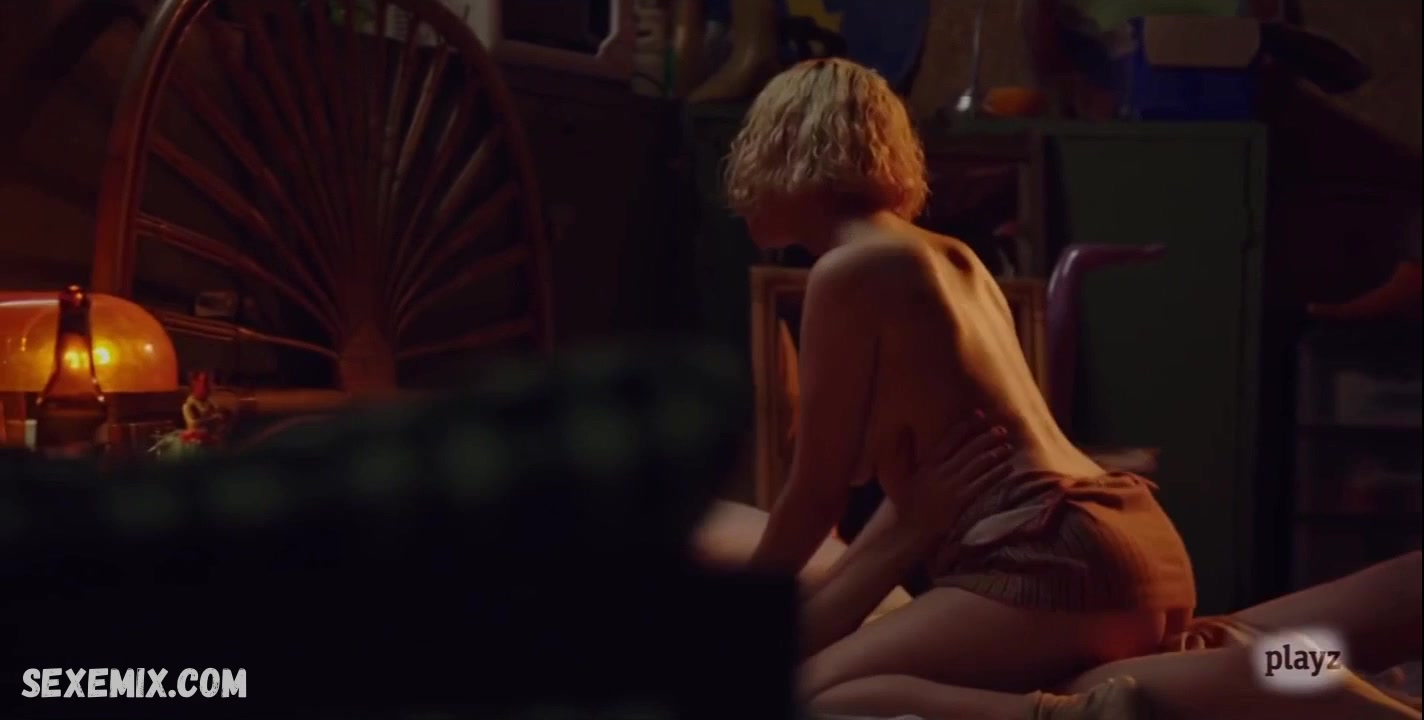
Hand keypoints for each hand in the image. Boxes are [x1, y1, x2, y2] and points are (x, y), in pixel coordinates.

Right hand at [891, 411, 1013, 543]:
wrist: (912, 531)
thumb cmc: (910, 505)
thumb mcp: (906, 476)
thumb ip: (911, 454)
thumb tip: (911, 432)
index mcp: (928, 464)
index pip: (949, 440)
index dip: (966, 427)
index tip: (979, 416)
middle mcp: (941, 472)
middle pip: (968, 449)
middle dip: (986, 438)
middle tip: (1001, 430)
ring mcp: (952, 486)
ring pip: (978, 464)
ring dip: (995, 453)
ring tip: (1007, 446)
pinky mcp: (962, 500)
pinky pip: (983, 483)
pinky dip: (996, 473)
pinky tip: (1007, 467)